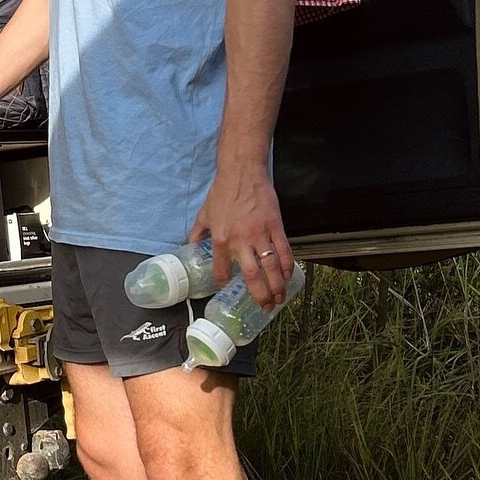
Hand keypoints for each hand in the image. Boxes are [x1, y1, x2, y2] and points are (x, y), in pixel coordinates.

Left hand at [190, 163, 293, 310]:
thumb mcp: (204, 214)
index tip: (228, 289)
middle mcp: (241, 240)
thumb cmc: (222, 192)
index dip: (224, 282)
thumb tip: (192, 245)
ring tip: (279, 298)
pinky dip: (287, 265)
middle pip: (251, 276)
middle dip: (259, 295)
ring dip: (276, 286)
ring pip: (270, 267)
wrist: (241, 173)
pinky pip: (284, 250)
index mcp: (221, 239)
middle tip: (265, 306)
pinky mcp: (275, 225)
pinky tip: (287, 276)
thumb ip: (198, 232)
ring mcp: (260, 234)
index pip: (221, 270)